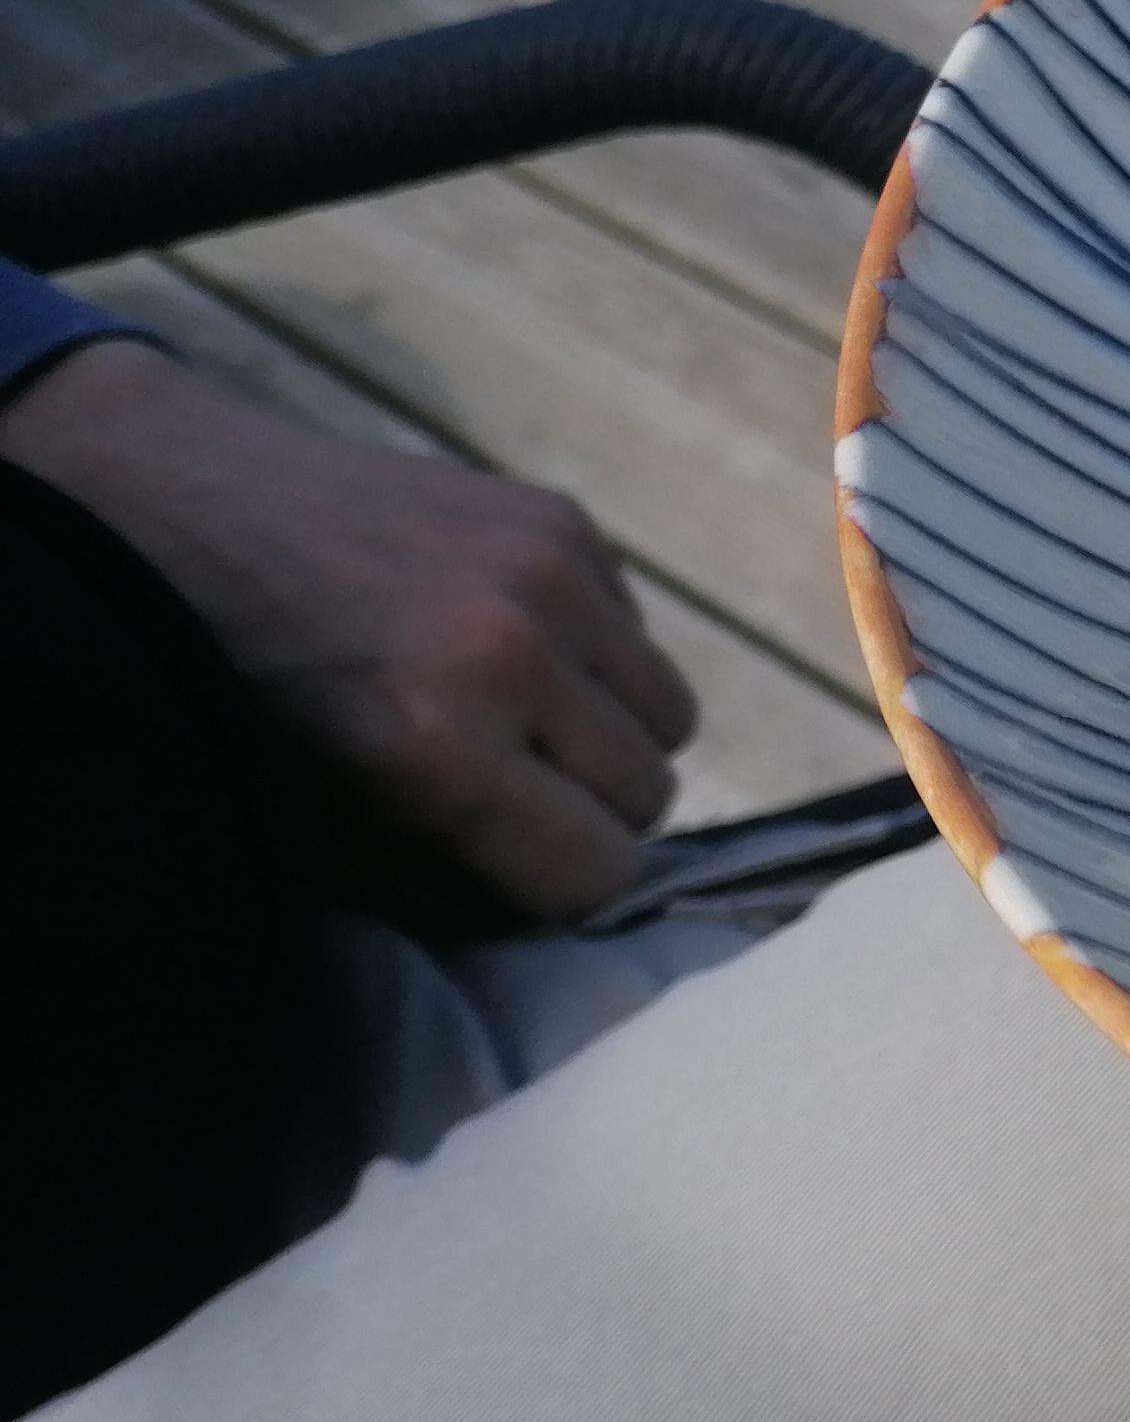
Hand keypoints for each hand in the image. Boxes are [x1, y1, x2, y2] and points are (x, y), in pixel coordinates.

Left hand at [0, 341, 698, 927]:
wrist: (168, 510)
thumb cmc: (224, 698)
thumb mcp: (307, 838)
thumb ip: (440, 892)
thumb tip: (549, 910)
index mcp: (439, 751)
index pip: (602, 869)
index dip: (561, 884)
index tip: (516, 868)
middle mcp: (516, 655)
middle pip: (649, 790)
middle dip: (589, 811)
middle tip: (516, 797)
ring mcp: (548, 572)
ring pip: (669, 712)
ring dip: (609, 732)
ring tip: (522, 719)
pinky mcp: (558, 515)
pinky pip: (637, 630)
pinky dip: (591, 654)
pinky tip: (501, 640)